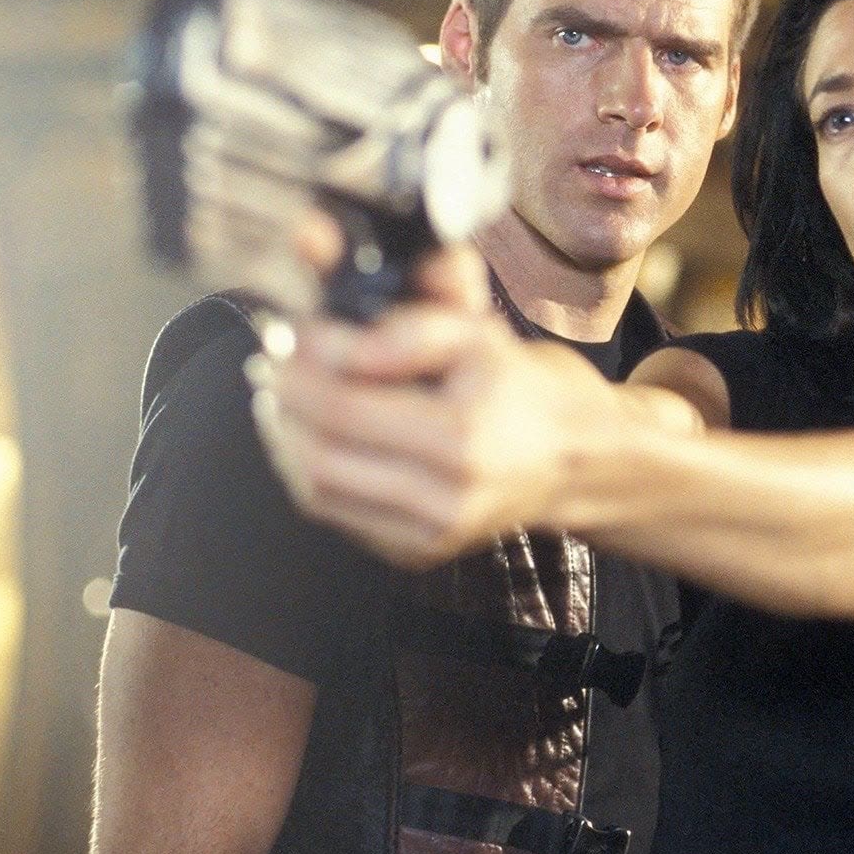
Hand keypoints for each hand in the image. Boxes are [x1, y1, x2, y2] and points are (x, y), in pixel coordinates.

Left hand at [246, 275, 624, 568]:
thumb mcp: (477, 328)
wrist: (576, 457)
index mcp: (464, 435)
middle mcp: (448, 493)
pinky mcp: (418, 552)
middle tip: (277, 359)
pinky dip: (307, 467)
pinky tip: (314, 433)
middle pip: (321, 445)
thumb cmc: (521, 384)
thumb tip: (330, 302)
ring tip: (287, 393)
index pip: (344, 399)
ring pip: (316, 483)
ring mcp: (432, 530)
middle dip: (284, 395)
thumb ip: (410, 310)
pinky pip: (335, 510)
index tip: (293, 328)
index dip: (302, 360)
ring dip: (286, 432)